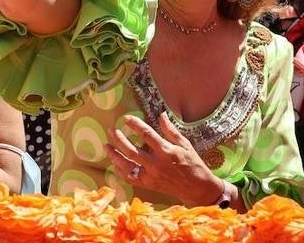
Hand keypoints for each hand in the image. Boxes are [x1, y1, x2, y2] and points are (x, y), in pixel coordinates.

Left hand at [105, 113, 225, 206]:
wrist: (196, 188)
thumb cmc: (192, 163)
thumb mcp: (185, 144)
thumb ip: (170, 130)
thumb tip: (161, 114)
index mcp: (166, 151)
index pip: (147, 134)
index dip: (135, 125)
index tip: (126, 118)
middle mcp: (156, 164)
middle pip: (132, 151)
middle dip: (119, 140)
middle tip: (111, 131)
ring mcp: (151, 176)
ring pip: (127, 166)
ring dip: (115, 155)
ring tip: (107, 146)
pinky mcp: (148, 185)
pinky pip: (130, 178)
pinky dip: (121, 171)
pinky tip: (115, 162)